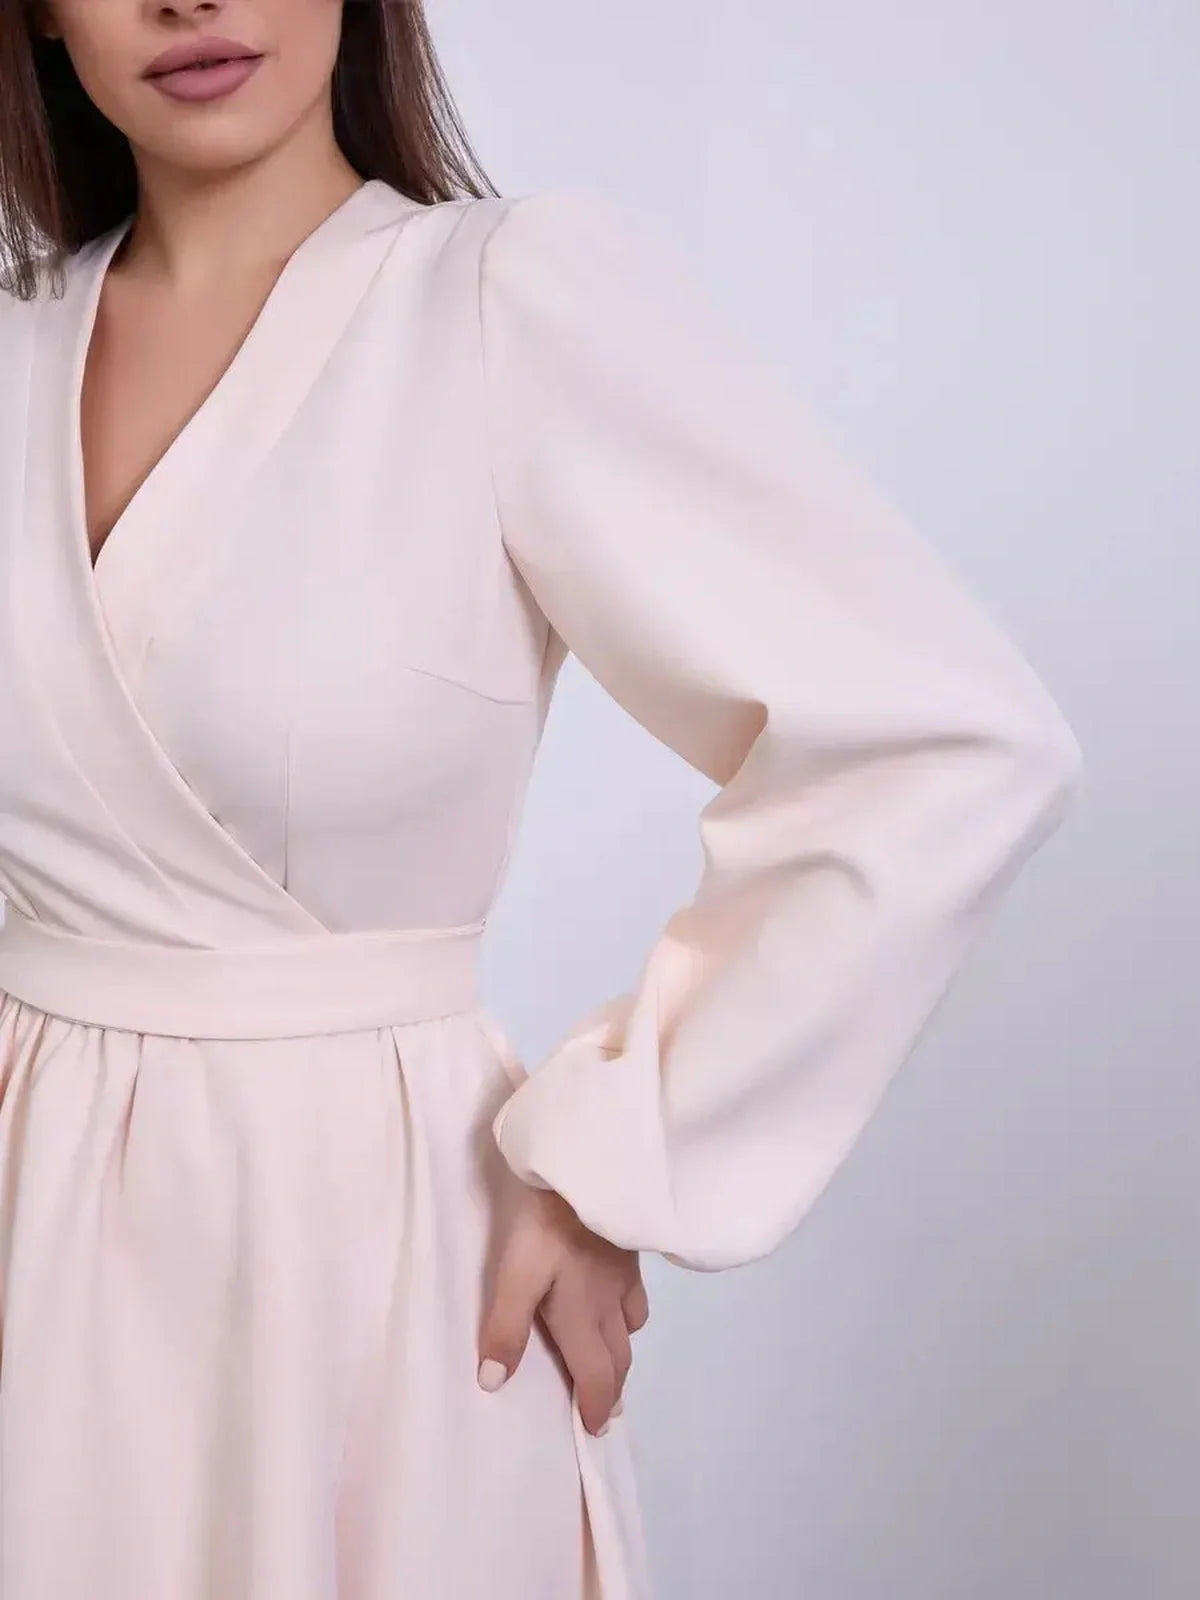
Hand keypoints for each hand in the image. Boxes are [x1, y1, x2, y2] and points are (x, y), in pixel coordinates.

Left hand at [477, 1184, 649, 1435]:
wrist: (588, 1169)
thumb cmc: (548, 1225)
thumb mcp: (516, 1276)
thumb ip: (506, 1328)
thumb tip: (495, 1384)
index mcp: (583, 1319)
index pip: (597, 1376)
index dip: (597, 1406)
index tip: (596, 1429)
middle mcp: (610, 1304)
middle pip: (620, 1357)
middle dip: (614, 1386)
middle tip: (607, 1407)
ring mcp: (625, 1275)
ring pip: (631, 1325)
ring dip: (622, 1350)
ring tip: (610, 1356)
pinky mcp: (629, 1248)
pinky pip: (635, 1294)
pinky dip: (629, 1312)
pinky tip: (615, 1298)